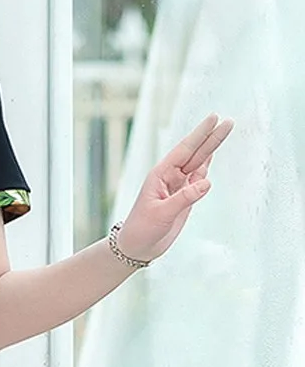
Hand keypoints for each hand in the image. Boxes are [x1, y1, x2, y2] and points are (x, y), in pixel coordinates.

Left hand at [116, 112, 234, 262]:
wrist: (138, 248)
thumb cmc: (141, 229)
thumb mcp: (161, 213)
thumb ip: (184, 198)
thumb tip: (206, 182)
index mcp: (160, 175)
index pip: (184, 151)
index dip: (199, 135)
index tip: (213, 118)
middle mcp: (170, 178)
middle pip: (195, 153)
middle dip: (211, 137)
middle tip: (228, 121)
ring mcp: (178, 187)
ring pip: (199, 164)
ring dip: (211, 148)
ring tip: (225, 131)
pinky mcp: (184, 198)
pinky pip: (198, 179)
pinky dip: (207, 166)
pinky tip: (212, 155)